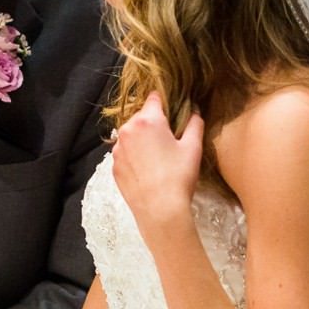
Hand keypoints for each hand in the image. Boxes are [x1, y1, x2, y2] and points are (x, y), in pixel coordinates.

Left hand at [112, 91, 203, 237]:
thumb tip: (194, 110)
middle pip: (141, 116)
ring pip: (131, 135)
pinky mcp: (114, 166)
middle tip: (169, 139)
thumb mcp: (193, 147)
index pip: (154, 97)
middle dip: (154, 123)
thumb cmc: (179, 176)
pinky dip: (134, 155)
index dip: (165, 102)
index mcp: (147, 120)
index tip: (173, 111)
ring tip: (158, 157)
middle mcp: (127, 130)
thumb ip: (194, 122)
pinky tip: (148, 169)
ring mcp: (118, 149)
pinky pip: (125, 152)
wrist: (160, 210)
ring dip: (142, 139)